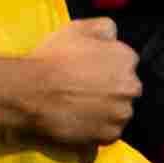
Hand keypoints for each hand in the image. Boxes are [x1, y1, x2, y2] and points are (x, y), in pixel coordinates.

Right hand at [15, 19, 140, 146]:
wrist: (32, 92)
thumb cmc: (53, 58)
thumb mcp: (77, 28)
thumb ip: (103, 27)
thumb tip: (113, 36)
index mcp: (126, 58)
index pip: (125, 63)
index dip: (107, 67)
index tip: (90, 72)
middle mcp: (131, 86)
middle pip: (126, 89)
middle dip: (111, 90)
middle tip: (85, 92)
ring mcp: (121, 113)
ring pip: (119, 112)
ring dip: (107, 111)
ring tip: (82, 110)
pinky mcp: (110, 135)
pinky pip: (108, 133)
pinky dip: (97, 129)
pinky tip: (80, 122)